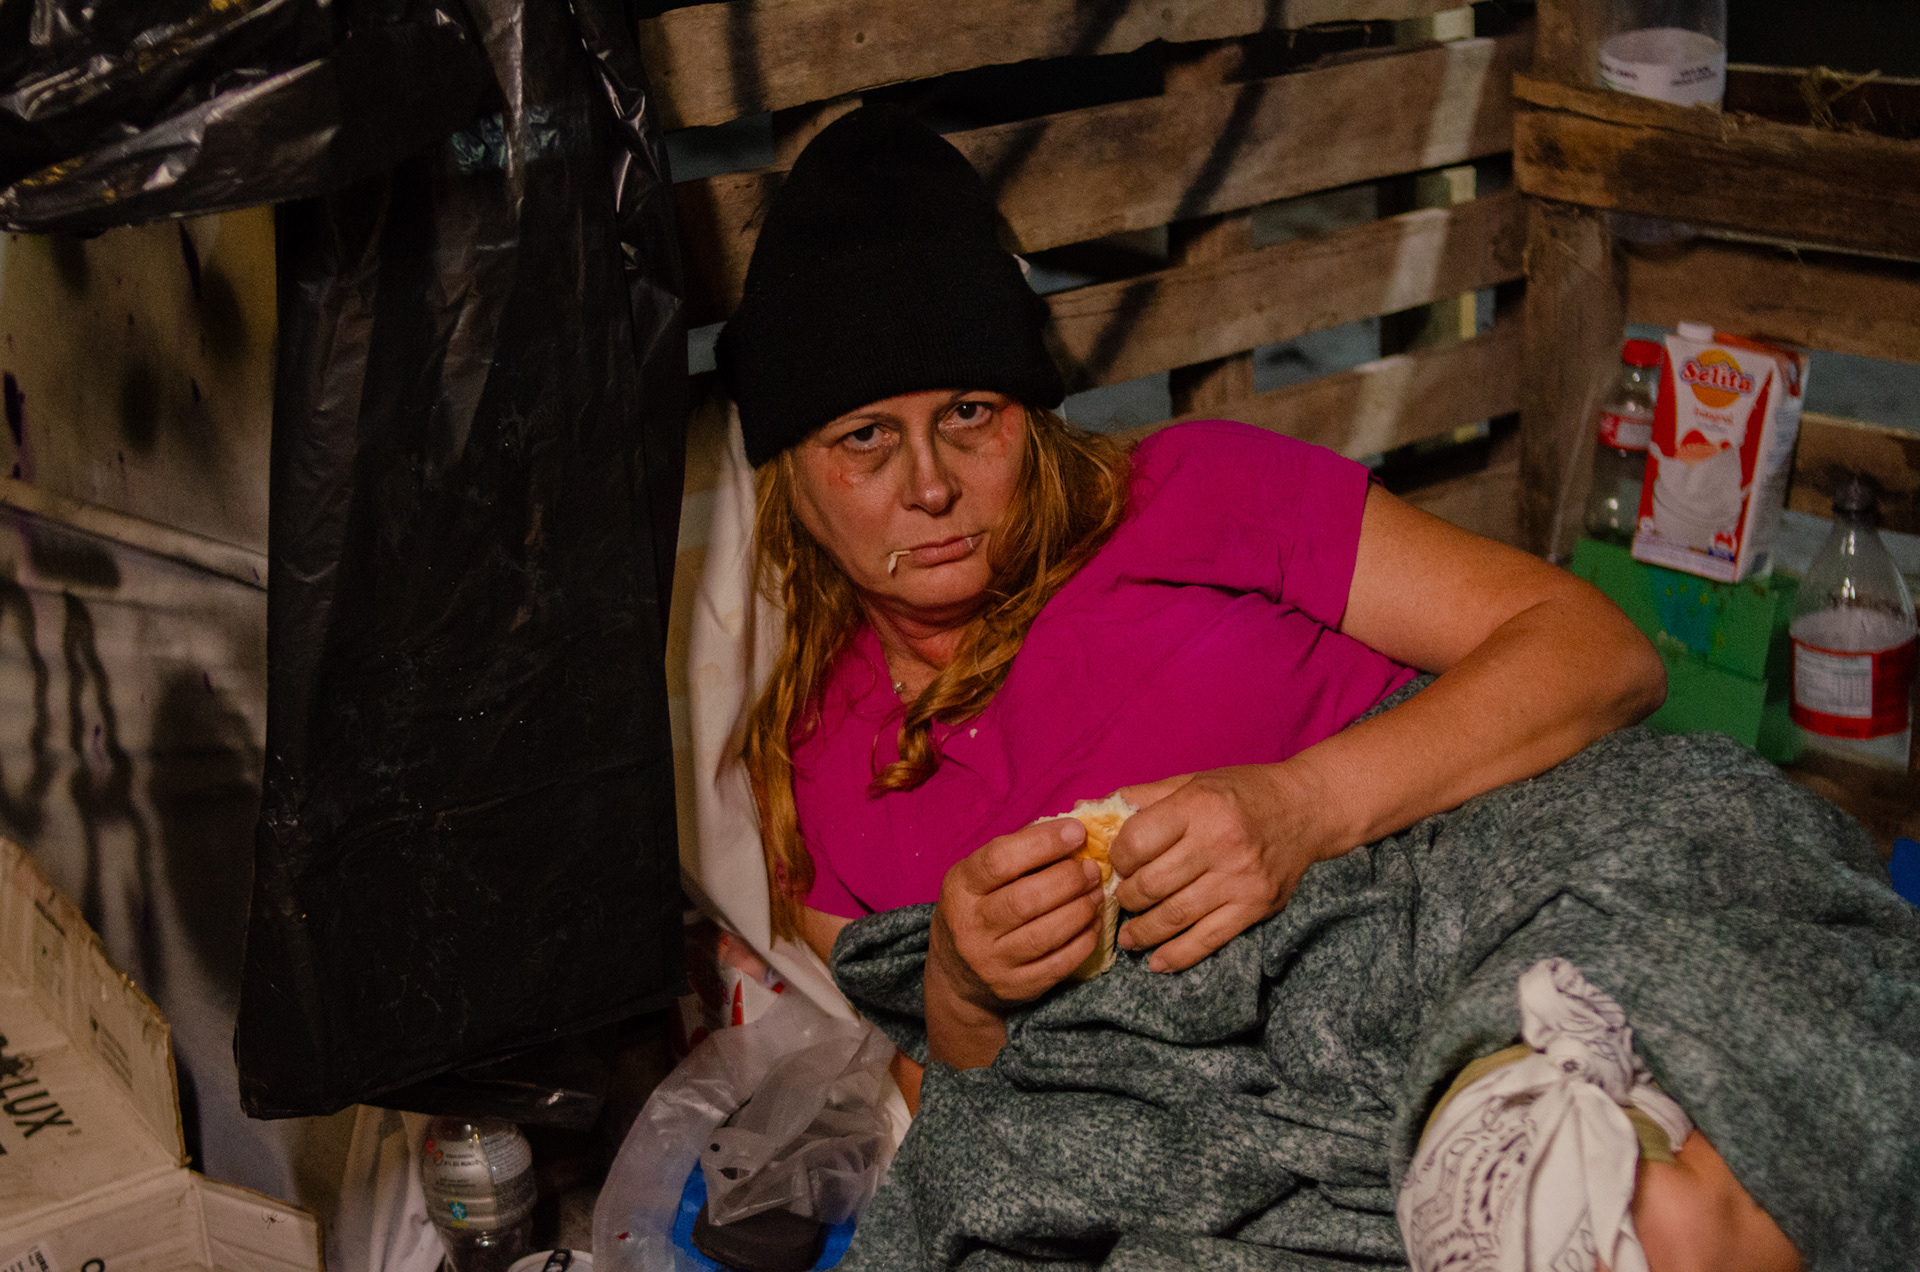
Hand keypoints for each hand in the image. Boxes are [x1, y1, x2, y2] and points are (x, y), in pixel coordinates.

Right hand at [929, 818, 1104, 1015]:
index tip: (1076, 832)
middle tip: (1092, 868)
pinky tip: (1093, 922)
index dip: (1042, 843)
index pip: (999, 860)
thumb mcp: (978, 878)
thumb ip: (1017, 853)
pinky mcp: (1015, 987)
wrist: (956, 977)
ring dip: (1081, 908)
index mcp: (960, 888)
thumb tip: (1070, 830)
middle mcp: (970, 926)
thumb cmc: (977, 910)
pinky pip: (1059, 964)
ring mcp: (992, 961)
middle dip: (1069, 879)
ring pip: (1045, 934)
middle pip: (1026, 899)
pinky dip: (1084, 940)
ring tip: (1097, 892)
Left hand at [1110, 761, 1347, 972]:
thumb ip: (1145, 798)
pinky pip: (1207, 940)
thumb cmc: (1243, 791)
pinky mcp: (1255, 907)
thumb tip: (1094, 814)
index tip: (1118, 864)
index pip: (1136, 843)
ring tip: (1130, 936)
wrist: (1308, 808)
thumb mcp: (1193, 780)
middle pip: (1150, 885)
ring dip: (1143, 932)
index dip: (1117, 858)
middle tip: (1122, 899)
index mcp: (1198, 806)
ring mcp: (1239, 879)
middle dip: (1126, 898)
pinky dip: (1177, 956)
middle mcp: (1219, 843)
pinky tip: (1157, 961)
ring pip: (1173, 917)